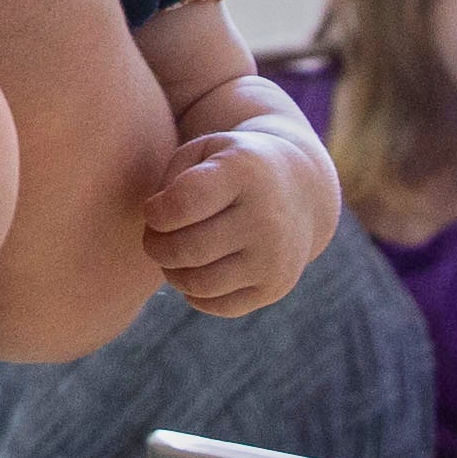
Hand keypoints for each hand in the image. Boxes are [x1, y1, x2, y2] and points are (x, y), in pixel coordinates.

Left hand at [144, 115, 341, 317]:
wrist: (302, 190)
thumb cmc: (233, 169)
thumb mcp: (204, 151)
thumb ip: (170, 180)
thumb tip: (155, 229)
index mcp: (245, 172)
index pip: (182, 203)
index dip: (155, 212)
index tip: (154, 209)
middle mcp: (266, 217)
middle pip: (186, 249)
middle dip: (156, 246)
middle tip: (155, 236)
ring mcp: (274, 257)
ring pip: (199, 284)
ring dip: (172, 273)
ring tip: (172, 255)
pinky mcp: (275, 287)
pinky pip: (218, 306)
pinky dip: (195, 294)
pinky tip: (197, 271)